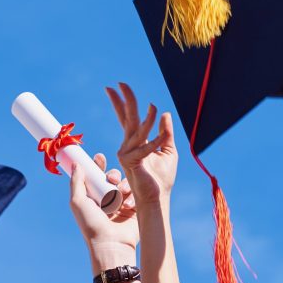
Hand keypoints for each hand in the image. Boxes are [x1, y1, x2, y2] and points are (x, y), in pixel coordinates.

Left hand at [69, 152, 139, 249]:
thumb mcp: (78, 202)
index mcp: (93, 198)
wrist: (111, 244)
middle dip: (112, 174)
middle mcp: (107, 200)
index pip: (96, 177)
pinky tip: (128, 203)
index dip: (97, 166)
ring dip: (123, 184)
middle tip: (111, 178)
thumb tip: (76, 163)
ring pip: (125, 183)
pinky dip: (132, 195)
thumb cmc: (91, 224)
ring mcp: (121, 204)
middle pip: (112, 177)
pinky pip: (135, 194)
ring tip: (120, 192)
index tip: (99, 157)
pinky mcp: (134, 209)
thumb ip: (76, 182)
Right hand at [107, 83, 176, 204]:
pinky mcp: (131, 163)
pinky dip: (155, 141)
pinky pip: (145, 148)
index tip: (114, 87)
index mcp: (135, 142)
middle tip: (118, 84)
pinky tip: (162, 136)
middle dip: (124, 100)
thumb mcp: (168, 150)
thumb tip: (164, 113)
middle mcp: (128, 145)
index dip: (121, 102)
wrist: (157, 198)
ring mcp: (126, 153)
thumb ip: (165, 133)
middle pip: (126, 118)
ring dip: (147, 118)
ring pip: (137, 130)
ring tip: (153, 106)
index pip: (126, 118)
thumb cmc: (162, 178)